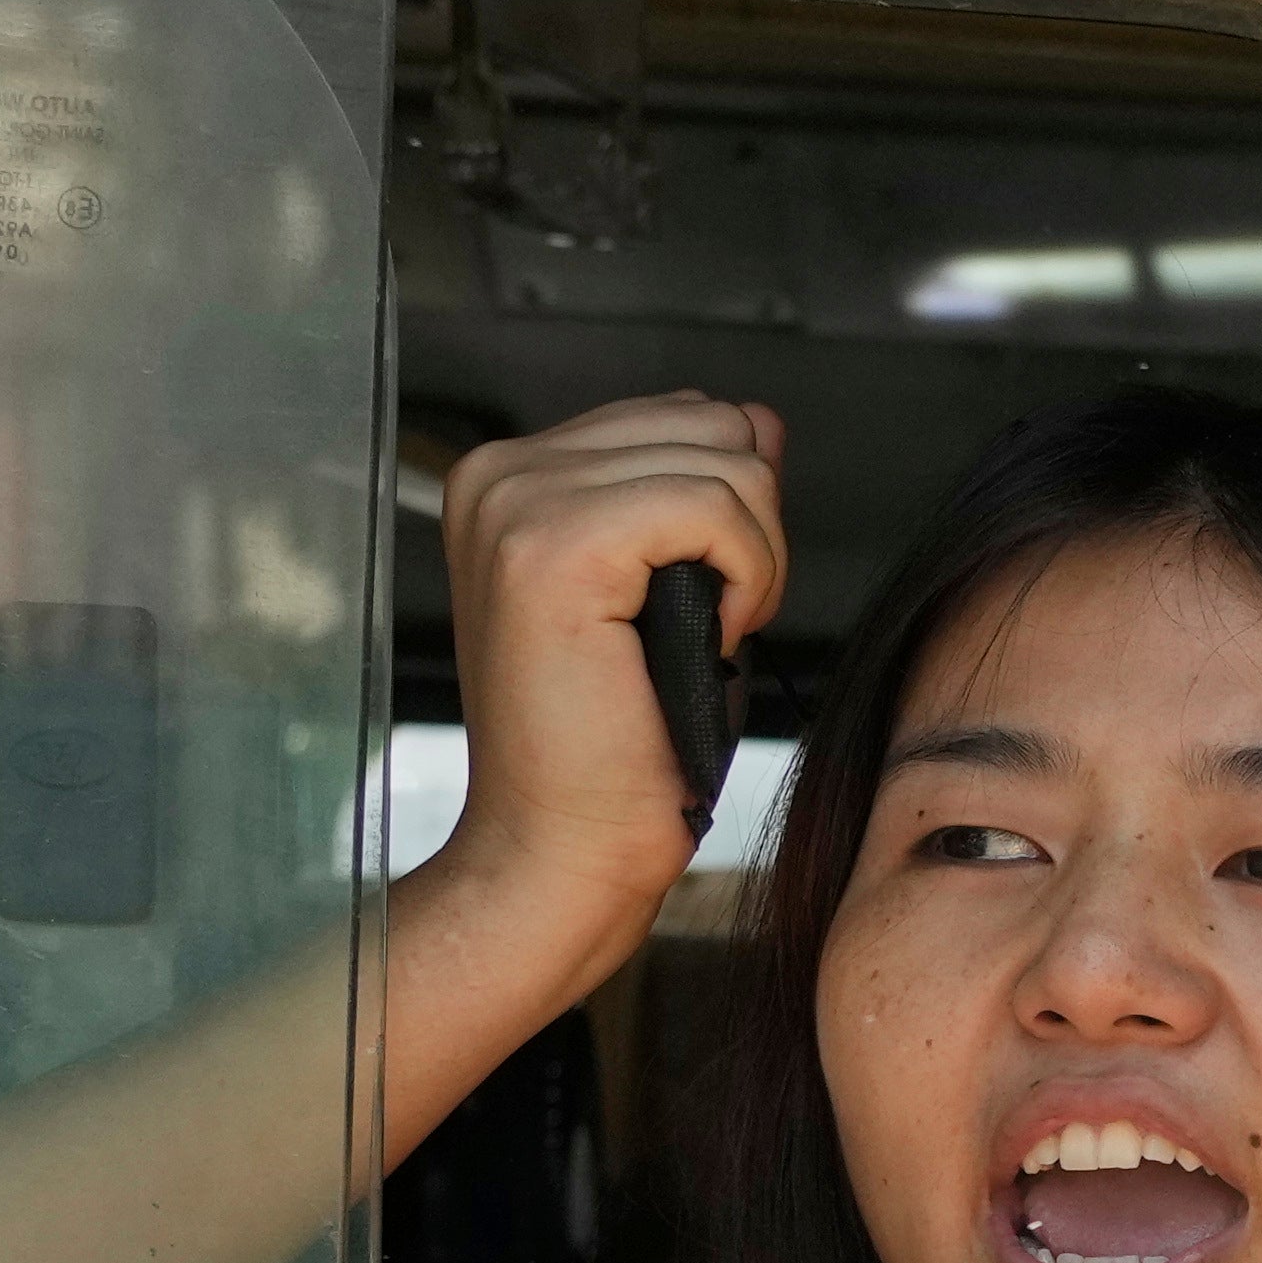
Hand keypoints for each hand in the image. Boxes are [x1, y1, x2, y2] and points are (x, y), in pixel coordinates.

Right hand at [410, 388, 787, 1000]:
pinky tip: (712, 634)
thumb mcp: (677, 592)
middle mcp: (501, 475)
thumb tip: (760, 419)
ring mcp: (518, 503)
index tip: (699, 602)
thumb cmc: (617, 749)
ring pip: (726, 460)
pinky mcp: (555, 545)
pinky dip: (748, 575)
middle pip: (711, 423)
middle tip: (709, 624)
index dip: (731, 511)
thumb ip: (707, 495)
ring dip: (754, 560)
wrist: (561, 847)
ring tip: (703, 635)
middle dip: (750, 529)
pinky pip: (717, 506)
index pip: (682, 416)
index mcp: (515, 479)